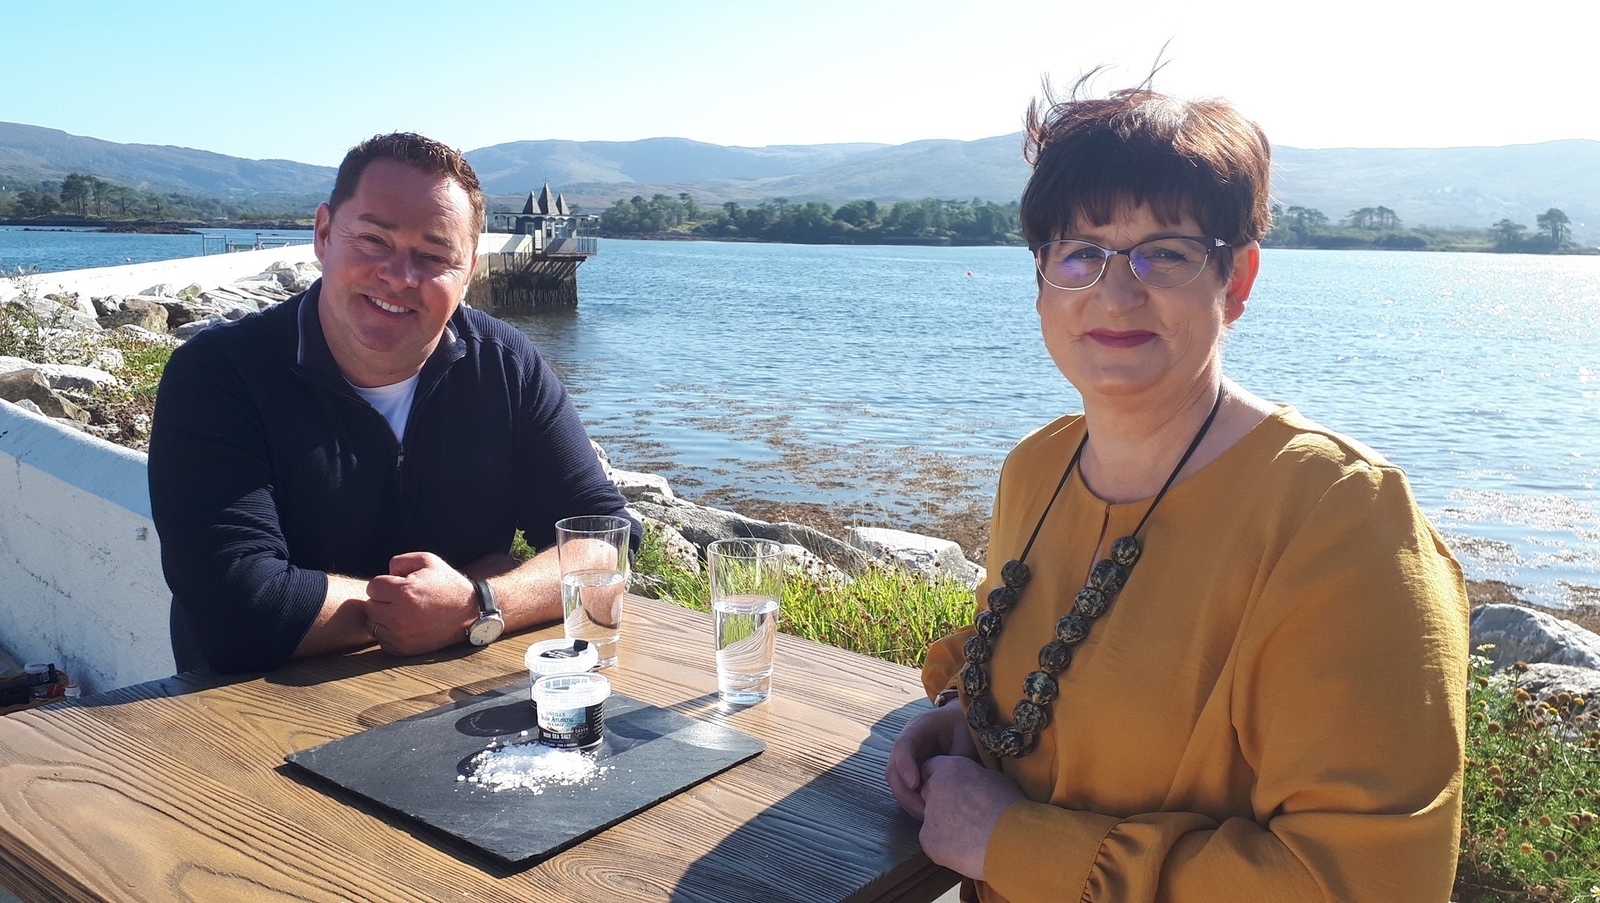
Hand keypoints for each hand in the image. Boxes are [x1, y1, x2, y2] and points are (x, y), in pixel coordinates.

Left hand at [365, 552, 475, 656]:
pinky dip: (389, 633)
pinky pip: (381, 640)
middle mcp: (400, 616)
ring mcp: (401, 635)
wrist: (469, 613)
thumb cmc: (446, 584)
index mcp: (404, 592)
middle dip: (382, 600)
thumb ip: (399, 561)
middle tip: (400, 599)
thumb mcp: (427, 561)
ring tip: (402, 612)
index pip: (373, 587)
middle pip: (370, 606)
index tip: (399, 585)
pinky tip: (404, 626)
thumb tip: (384, 575)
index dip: (385, 584)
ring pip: (372, 624)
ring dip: (382, 617)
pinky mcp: (403, 649)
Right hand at [886, 702, 978, 818]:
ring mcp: (908, 758)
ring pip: (897, 782)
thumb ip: (958, 758)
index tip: (914, 784)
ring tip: (927, 815)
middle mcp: (909, 743)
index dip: (904, 765)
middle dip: (904, 792)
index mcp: (920, 726)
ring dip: (908, 800)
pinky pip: (907, 788)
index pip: (903, 745)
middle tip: (922, 810)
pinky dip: (914, 801)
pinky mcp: (913, 771)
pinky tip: (928, 811)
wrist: (966, 724)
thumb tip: (953, 784)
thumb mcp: (966, 737)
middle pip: (893, 768)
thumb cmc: (966, 727)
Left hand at [918, 754, 1023, 880]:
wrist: (1012, 840)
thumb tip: (971, 782)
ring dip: (942, 826)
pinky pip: (931, 842)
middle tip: (961, 816)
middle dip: (938, 803)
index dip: (940, 780)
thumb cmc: (1011, 809)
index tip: (950, 790)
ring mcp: (929, 814)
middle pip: (927, 793)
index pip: (930, 767)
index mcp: (951, 768)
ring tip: (969, 835)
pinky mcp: (927, 839)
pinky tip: (965, 849)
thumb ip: (973, 777)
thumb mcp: (995, 779)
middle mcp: (935, 787)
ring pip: (929, 820)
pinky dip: (944, 847)